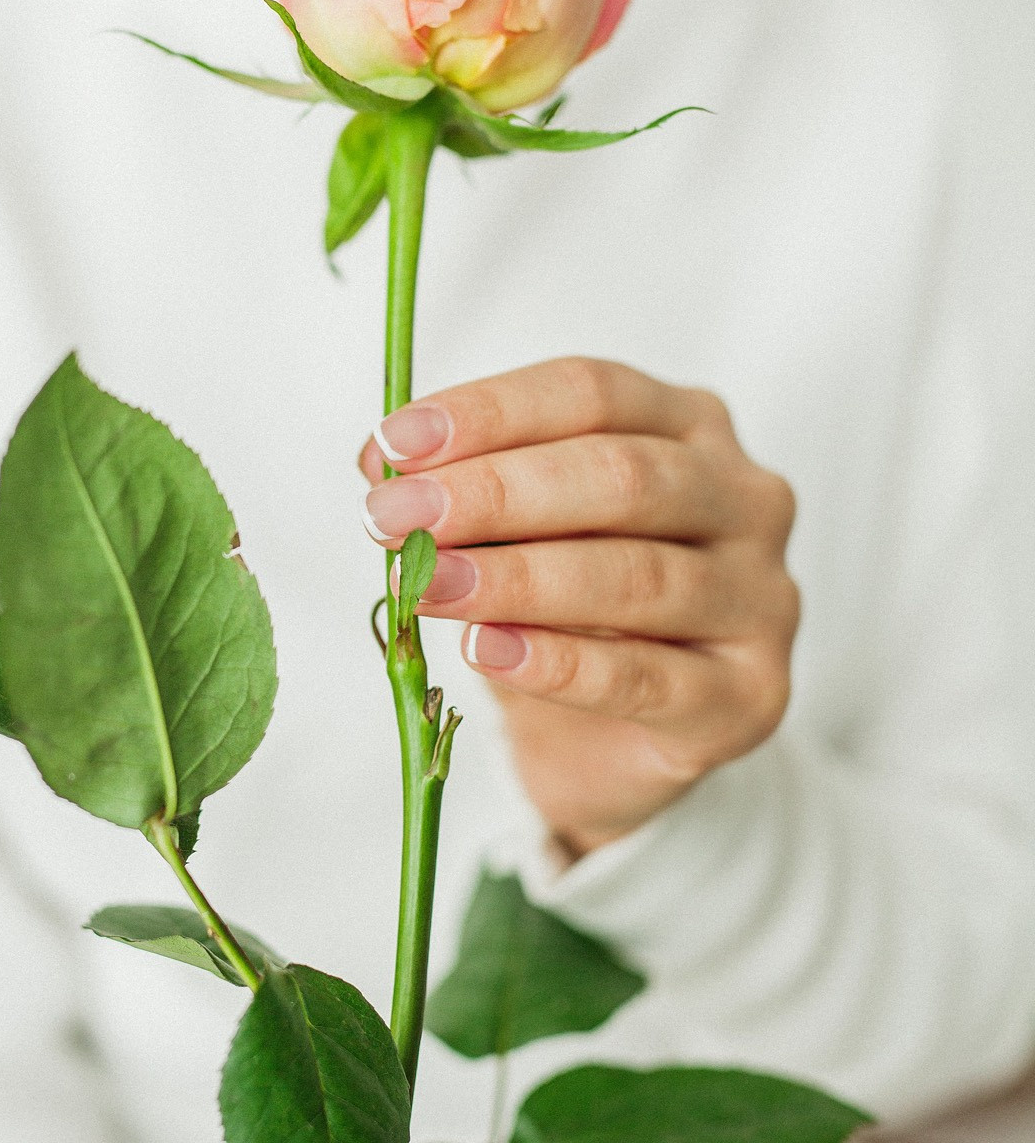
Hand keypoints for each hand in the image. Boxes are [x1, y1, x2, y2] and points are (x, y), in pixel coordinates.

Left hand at [359, 358, 798, 858]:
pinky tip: (486, 651)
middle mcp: (745, 499)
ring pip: (638, 577)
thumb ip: (470, 493)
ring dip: (516, 578)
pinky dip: (559, 664)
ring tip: (425, 585)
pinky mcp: (751, 697)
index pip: (593, 394)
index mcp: (692, 427)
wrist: (613, 747)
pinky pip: (649, 677)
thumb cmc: (568, 614)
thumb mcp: (518, 535)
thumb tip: (382, 466)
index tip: (395, 442)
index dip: (491, 412)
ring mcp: (760, 599)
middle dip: (495, 493)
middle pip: (621, 477)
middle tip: (396, 517)